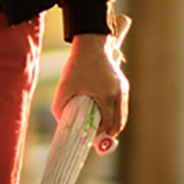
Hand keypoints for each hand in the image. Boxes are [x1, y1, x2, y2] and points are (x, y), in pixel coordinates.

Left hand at [53, 14, 130, 140]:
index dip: (101, 134)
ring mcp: (122, 89)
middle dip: (109, 133)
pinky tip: (104, 114)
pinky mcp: (123, 84)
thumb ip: (60, 106)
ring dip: (113, 123)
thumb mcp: (65, 86)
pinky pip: (121, 105)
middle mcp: (118, 94)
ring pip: (122, 114)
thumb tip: (60, 123)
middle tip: (97, 139)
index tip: (91, 138)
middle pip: (119, 122)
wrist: (91, 45)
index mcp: (106, 96)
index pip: (108, 124)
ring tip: (101, 129)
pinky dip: (115, 113)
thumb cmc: (77, 65)